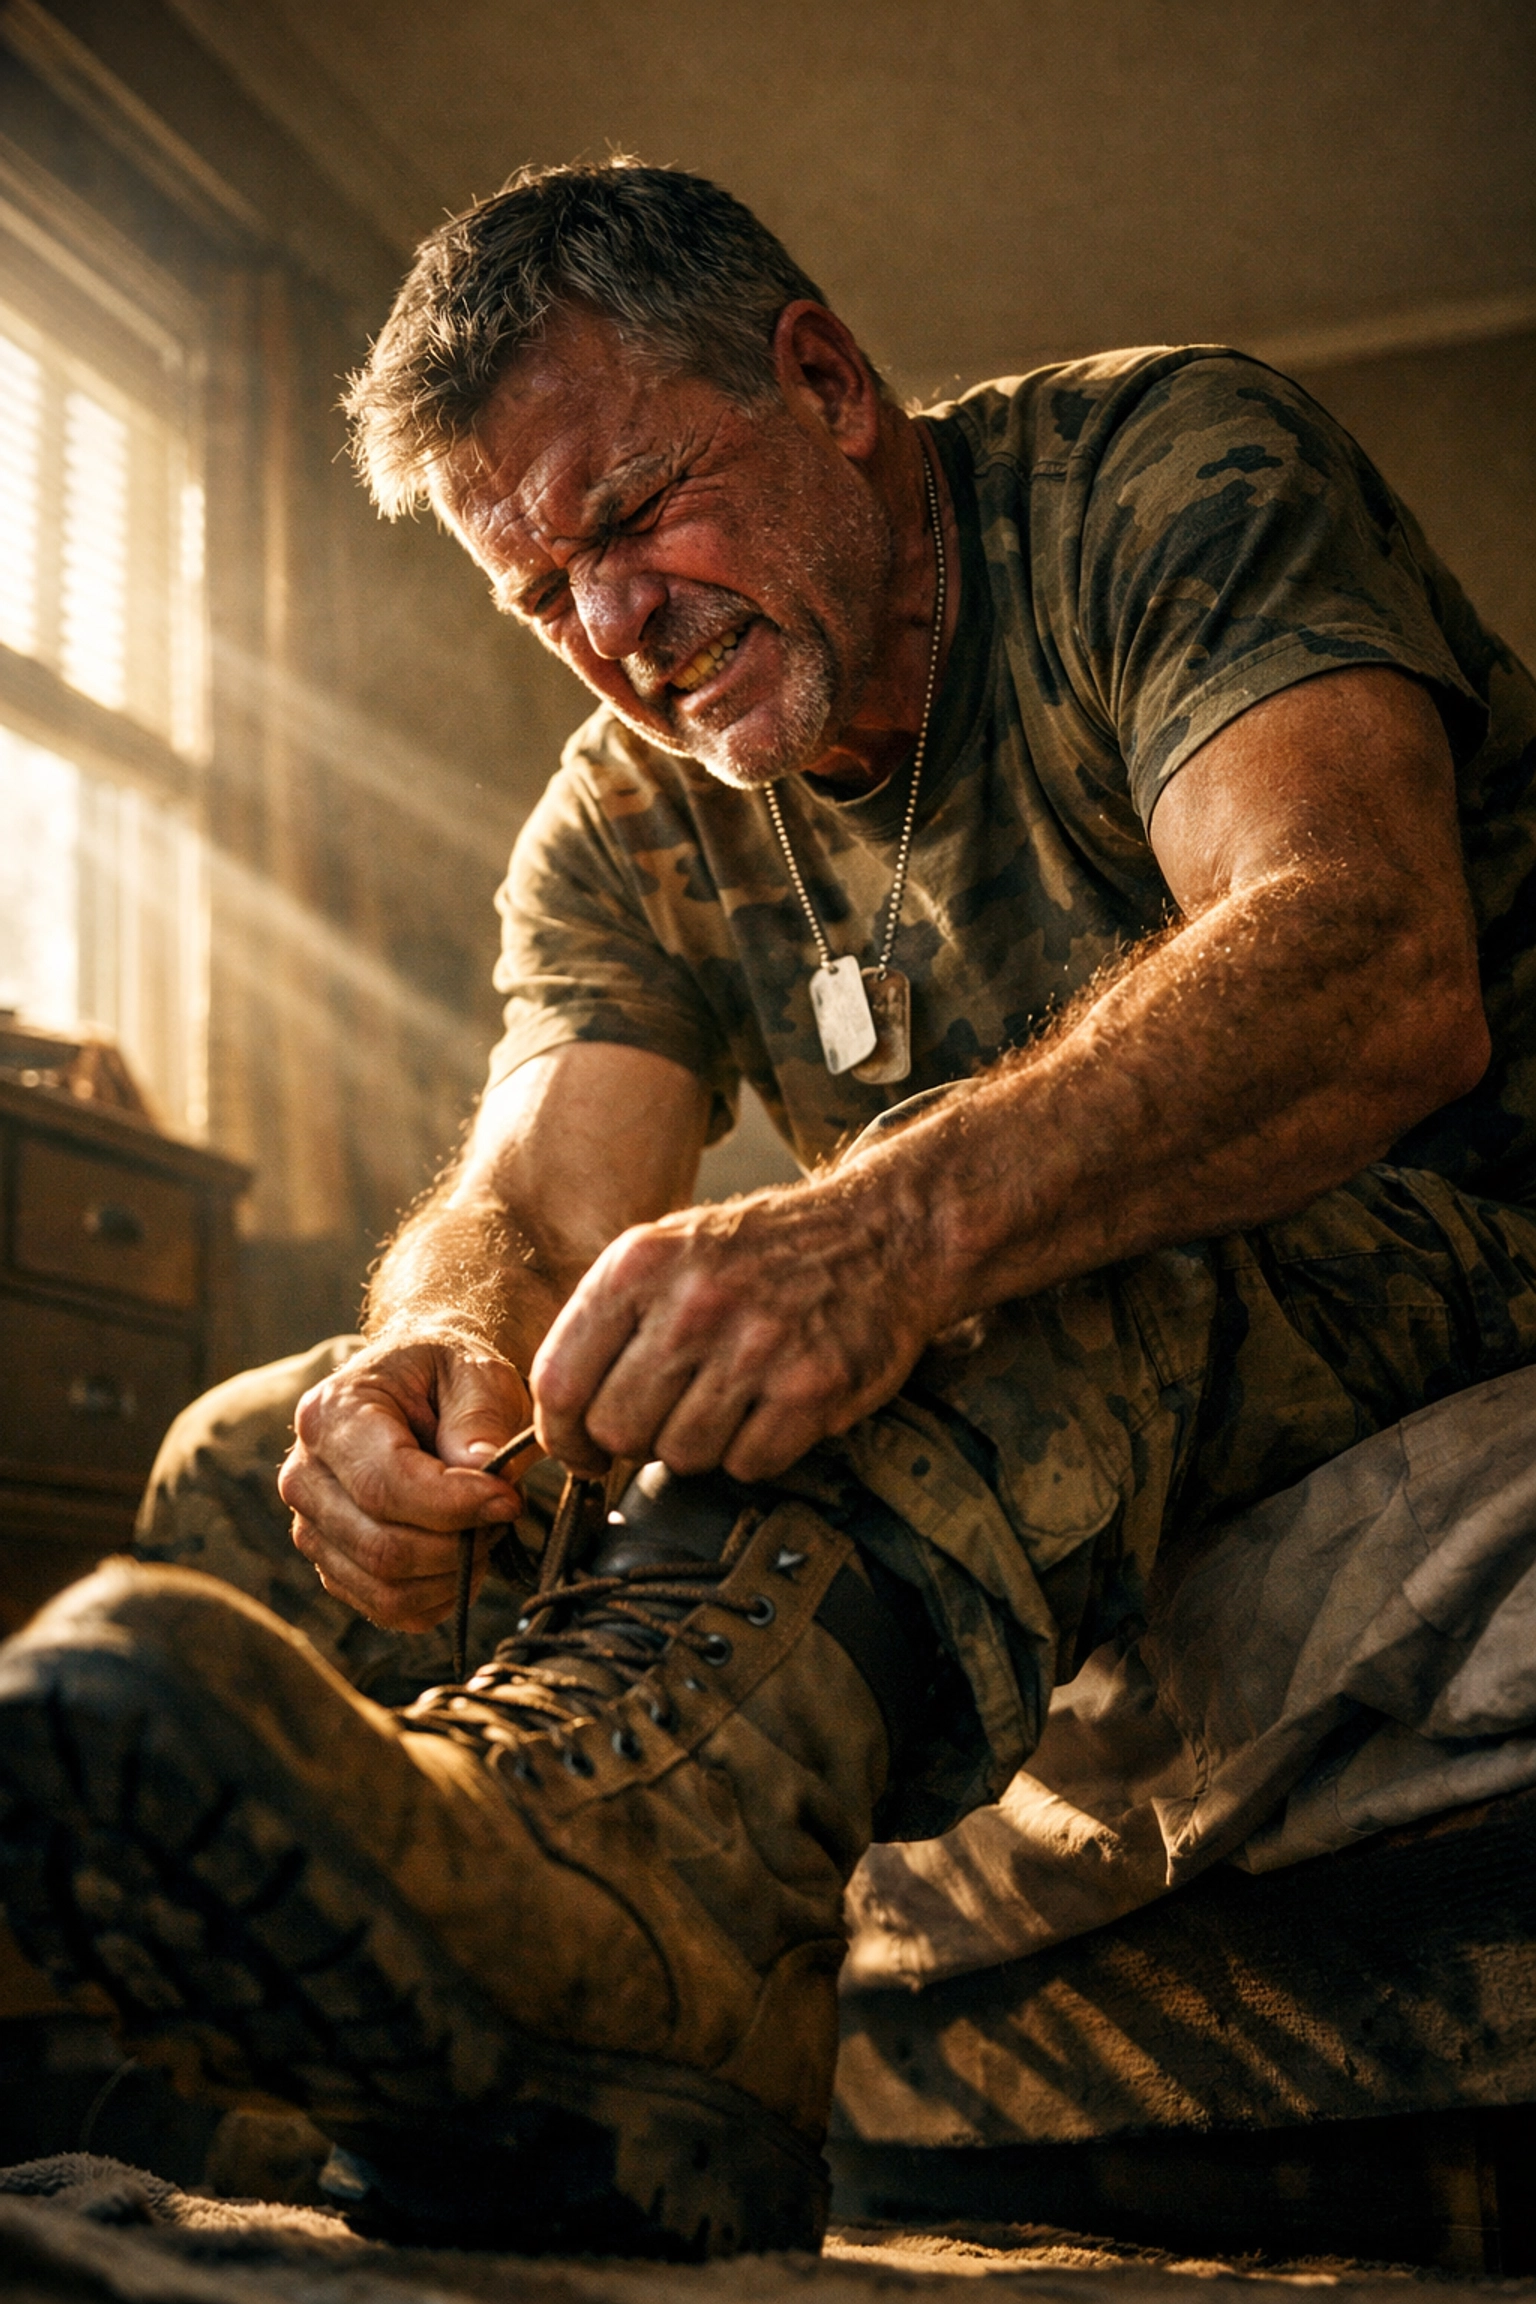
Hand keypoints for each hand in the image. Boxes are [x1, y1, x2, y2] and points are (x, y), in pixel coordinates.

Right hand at [278, 1336, 536, 1629]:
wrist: (423, 1392)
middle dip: (459, 1543)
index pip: (383, 1484)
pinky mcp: (334, 1565)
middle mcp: (304, 1476)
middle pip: (381, 1547)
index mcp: (330, 1414)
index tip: (509, 1499)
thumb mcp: (476, 1371)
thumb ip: (480, 1417)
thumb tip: (484, 1473)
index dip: (454, 1505)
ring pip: (385, 1589)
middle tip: (505, 1513)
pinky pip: (388, 1608)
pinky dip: (439, 1596)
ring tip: (486, 1529)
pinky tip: (464, 1555)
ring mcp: (312, 1527)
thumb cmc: (450, 1376)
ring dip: (453, 1574)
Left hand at [530, 1169, 935, 1481]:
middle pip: (617, 1430)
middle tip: (669, 1419)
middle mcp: (692, 1303)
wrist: (882, 1233)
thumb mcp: (669, 1251)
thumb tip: (560, 1419)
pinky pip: (748, 1464)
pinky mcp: (812, 1386)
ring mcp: (756, 1346)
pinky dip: (756, 1451)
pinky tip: (772, 1409)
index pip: (560, 1382)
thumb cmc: (763, 1253)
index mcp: (639, 1265)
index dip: (561, 1435)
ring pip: (681, 1455)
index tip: (579, 1450)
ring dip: (700, 1445)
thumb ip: (610, 1322)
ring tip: (730, 1401)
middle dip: (636, 1441)